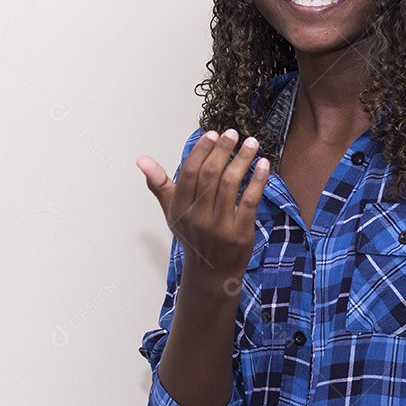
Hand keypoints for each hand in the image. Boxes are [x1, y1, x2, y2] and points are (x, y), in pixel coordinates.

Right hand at [137, 130, 268, 284]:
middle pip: (210, 175)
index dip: (202, 150)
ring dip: (243, 160)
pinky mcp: (240, 233)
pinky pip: (249, 201)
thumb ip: (159, 184)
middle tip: (234, 133)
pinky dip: (258, 180)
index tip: (213, 133)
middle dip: (223, 150)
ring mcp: (219, 227)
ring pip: (230, 184)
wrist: (211, 273)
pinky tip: (263, 165)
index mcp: (179, 209)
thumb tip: (142, 160)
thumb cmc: (193, 236)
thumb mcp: (172, 212)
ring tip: (251, 143)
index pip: (189, 172)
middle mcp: (197, 217)